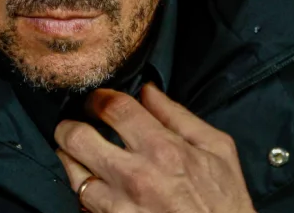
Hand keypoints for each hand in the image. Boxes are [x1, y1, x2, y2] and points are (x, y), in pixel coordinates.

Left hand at [55, 83, 256, 212]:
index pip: (114, 108)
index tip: (96, 100)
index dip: (98, 97)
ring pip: (72, 173)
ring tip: (80, 156)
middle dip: (69, 126)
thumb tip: (149, 92)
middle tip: (75, 124)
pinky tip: (96, 187)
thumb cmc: (224, 203)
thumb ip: (179, 116)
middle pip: (77, 137)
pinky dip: (84, 192)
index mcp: (162, 148)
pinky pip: (83, 205)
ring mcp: (119, 206)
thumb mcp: (217, 149)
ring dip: (72, 160)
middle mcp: (134, 176)